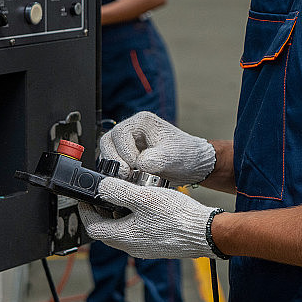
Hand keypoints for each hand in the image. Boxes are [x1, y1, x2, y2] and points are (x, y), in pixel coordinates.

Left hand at [79, 177, 216, 259]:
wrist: (206, 233)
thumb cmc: (178, 217)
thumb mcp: (143, 197)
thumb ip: (118, 192)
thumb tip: (100, 187)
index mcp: (124, 237)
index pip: (93, 228)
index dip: (86, 211)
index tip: (86, 198)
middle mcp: (132, 247)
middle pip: (107, 231)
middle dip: (102, 212)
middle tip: (105, 196)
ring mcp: (146, 248)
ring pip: (124, 231)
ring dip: (120, 215)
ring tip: (127, 197)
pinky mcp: (158, 245)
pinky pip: (139, 233)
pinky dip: (136, 220)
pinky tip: (147, 208)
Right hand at [99, 112, 215, 186]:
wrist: (193, 165)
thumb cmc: (186, 155)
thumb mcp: (173, 157)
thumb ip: (156, 159)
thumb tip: (139, 165)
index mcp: (142, 122)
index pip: (120, 133)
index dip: (124, 151)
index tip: (135, 166)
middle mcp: (133, 130)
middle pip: (108, 141)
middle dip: (115, 160)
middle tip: (127, 174)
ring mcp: (128, 143)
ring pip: (108, 152)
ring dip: (114, 167)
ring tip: (128, 178)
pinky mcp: (127, 156)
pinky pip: (114, 163)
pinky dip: (117, 172)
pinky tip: (129, 180)